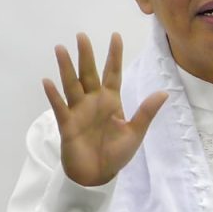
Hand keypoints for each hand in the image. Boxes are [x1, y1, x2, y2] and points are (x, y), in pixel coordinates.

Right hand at [42, 32, 167, 186]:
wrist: (98, 176)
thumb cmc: (116, 154)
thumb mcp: (135, 132)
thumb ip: (146, 112)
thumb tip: (164, 92)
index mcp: (111, 101)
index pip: (112, 73)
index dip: (114, 55)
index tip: (116, 36)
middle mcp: (93, 101)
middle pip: (88, 73)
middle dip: (86, 55)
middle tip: (81, 35)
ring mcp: (78, 111)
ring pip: (71, 85)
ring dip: (66, 67)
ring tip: (60, 49)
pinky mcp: (67, 124)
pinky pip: (60, 107)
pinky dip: (53, 95)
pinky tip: (47, 81)